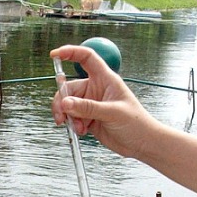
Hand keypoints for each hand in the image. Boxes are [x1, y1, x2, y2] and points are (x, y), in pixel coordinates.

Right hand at [50, 45, 161, 159]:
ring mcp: (91, 104)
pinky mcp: (88, 118)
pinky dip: (73, 125)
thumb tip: (66, 103)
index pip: (86, 58)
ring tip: (77, 127)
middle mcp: (96, 89)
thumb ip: (88, 108)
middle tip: (61, 116)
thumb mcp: (112, 113)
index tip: (55, 54)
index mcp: (105, 79)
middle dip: (62, 101)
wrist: (141, 144)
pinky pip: (72, 118)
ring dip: (68, 116)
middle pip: (69, 88)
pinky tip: (82, 131)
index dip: (71, 52)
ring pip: (68, 105)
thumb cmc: (136, 123)